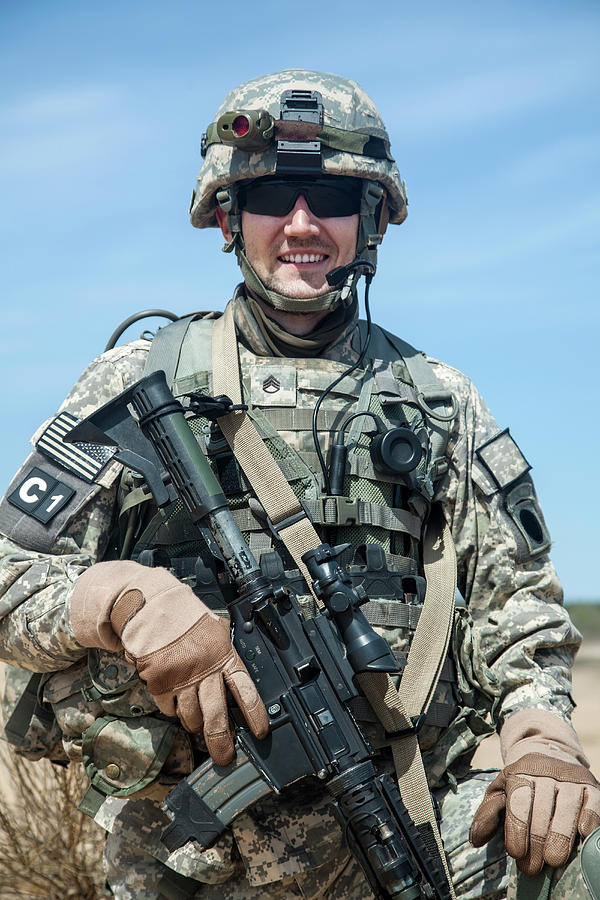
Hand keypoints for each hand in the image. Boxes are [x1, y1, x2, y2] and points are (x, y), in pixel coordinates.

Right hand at [70, 560, 268, 764]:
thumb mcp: (216, 635)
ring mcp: (181, 680)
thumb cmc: (189, 623)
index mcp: (224, 657)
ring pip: (191, 717)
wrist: (155, 612)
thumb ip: (225, 660)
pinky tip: (175, 698)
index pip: (245, 690)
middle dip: (220, 740)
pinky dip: (173, 709)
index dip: (254, 714)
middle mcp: (204, 672)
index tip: (260, 733)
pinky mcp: (160, 685)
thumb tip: (237, 689)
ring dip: (195, 723)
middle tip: (224, 757)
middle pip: (215, 715)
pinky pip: (170, 709)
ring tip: (197, 721)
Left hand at [470, 709, 599, 873]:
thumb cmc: (522, 785)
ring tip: (553, 861)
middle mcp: (547, 771)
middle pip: (542, 808)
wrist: (551, 758)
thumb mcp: (501, 793)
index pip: (518, 801)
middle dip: (536, 842)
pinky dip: (588, 820)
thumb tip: (476, 839)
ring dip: (560, 837)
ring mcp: (571, 778)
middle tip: (532, 867)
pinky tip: (582, 835)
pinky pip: (592, 804)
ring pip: (566, 807)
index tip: (515, 854)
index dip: (517, 829)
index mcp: (520, 771)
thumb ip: (488, 815)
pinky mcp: (591, 786)